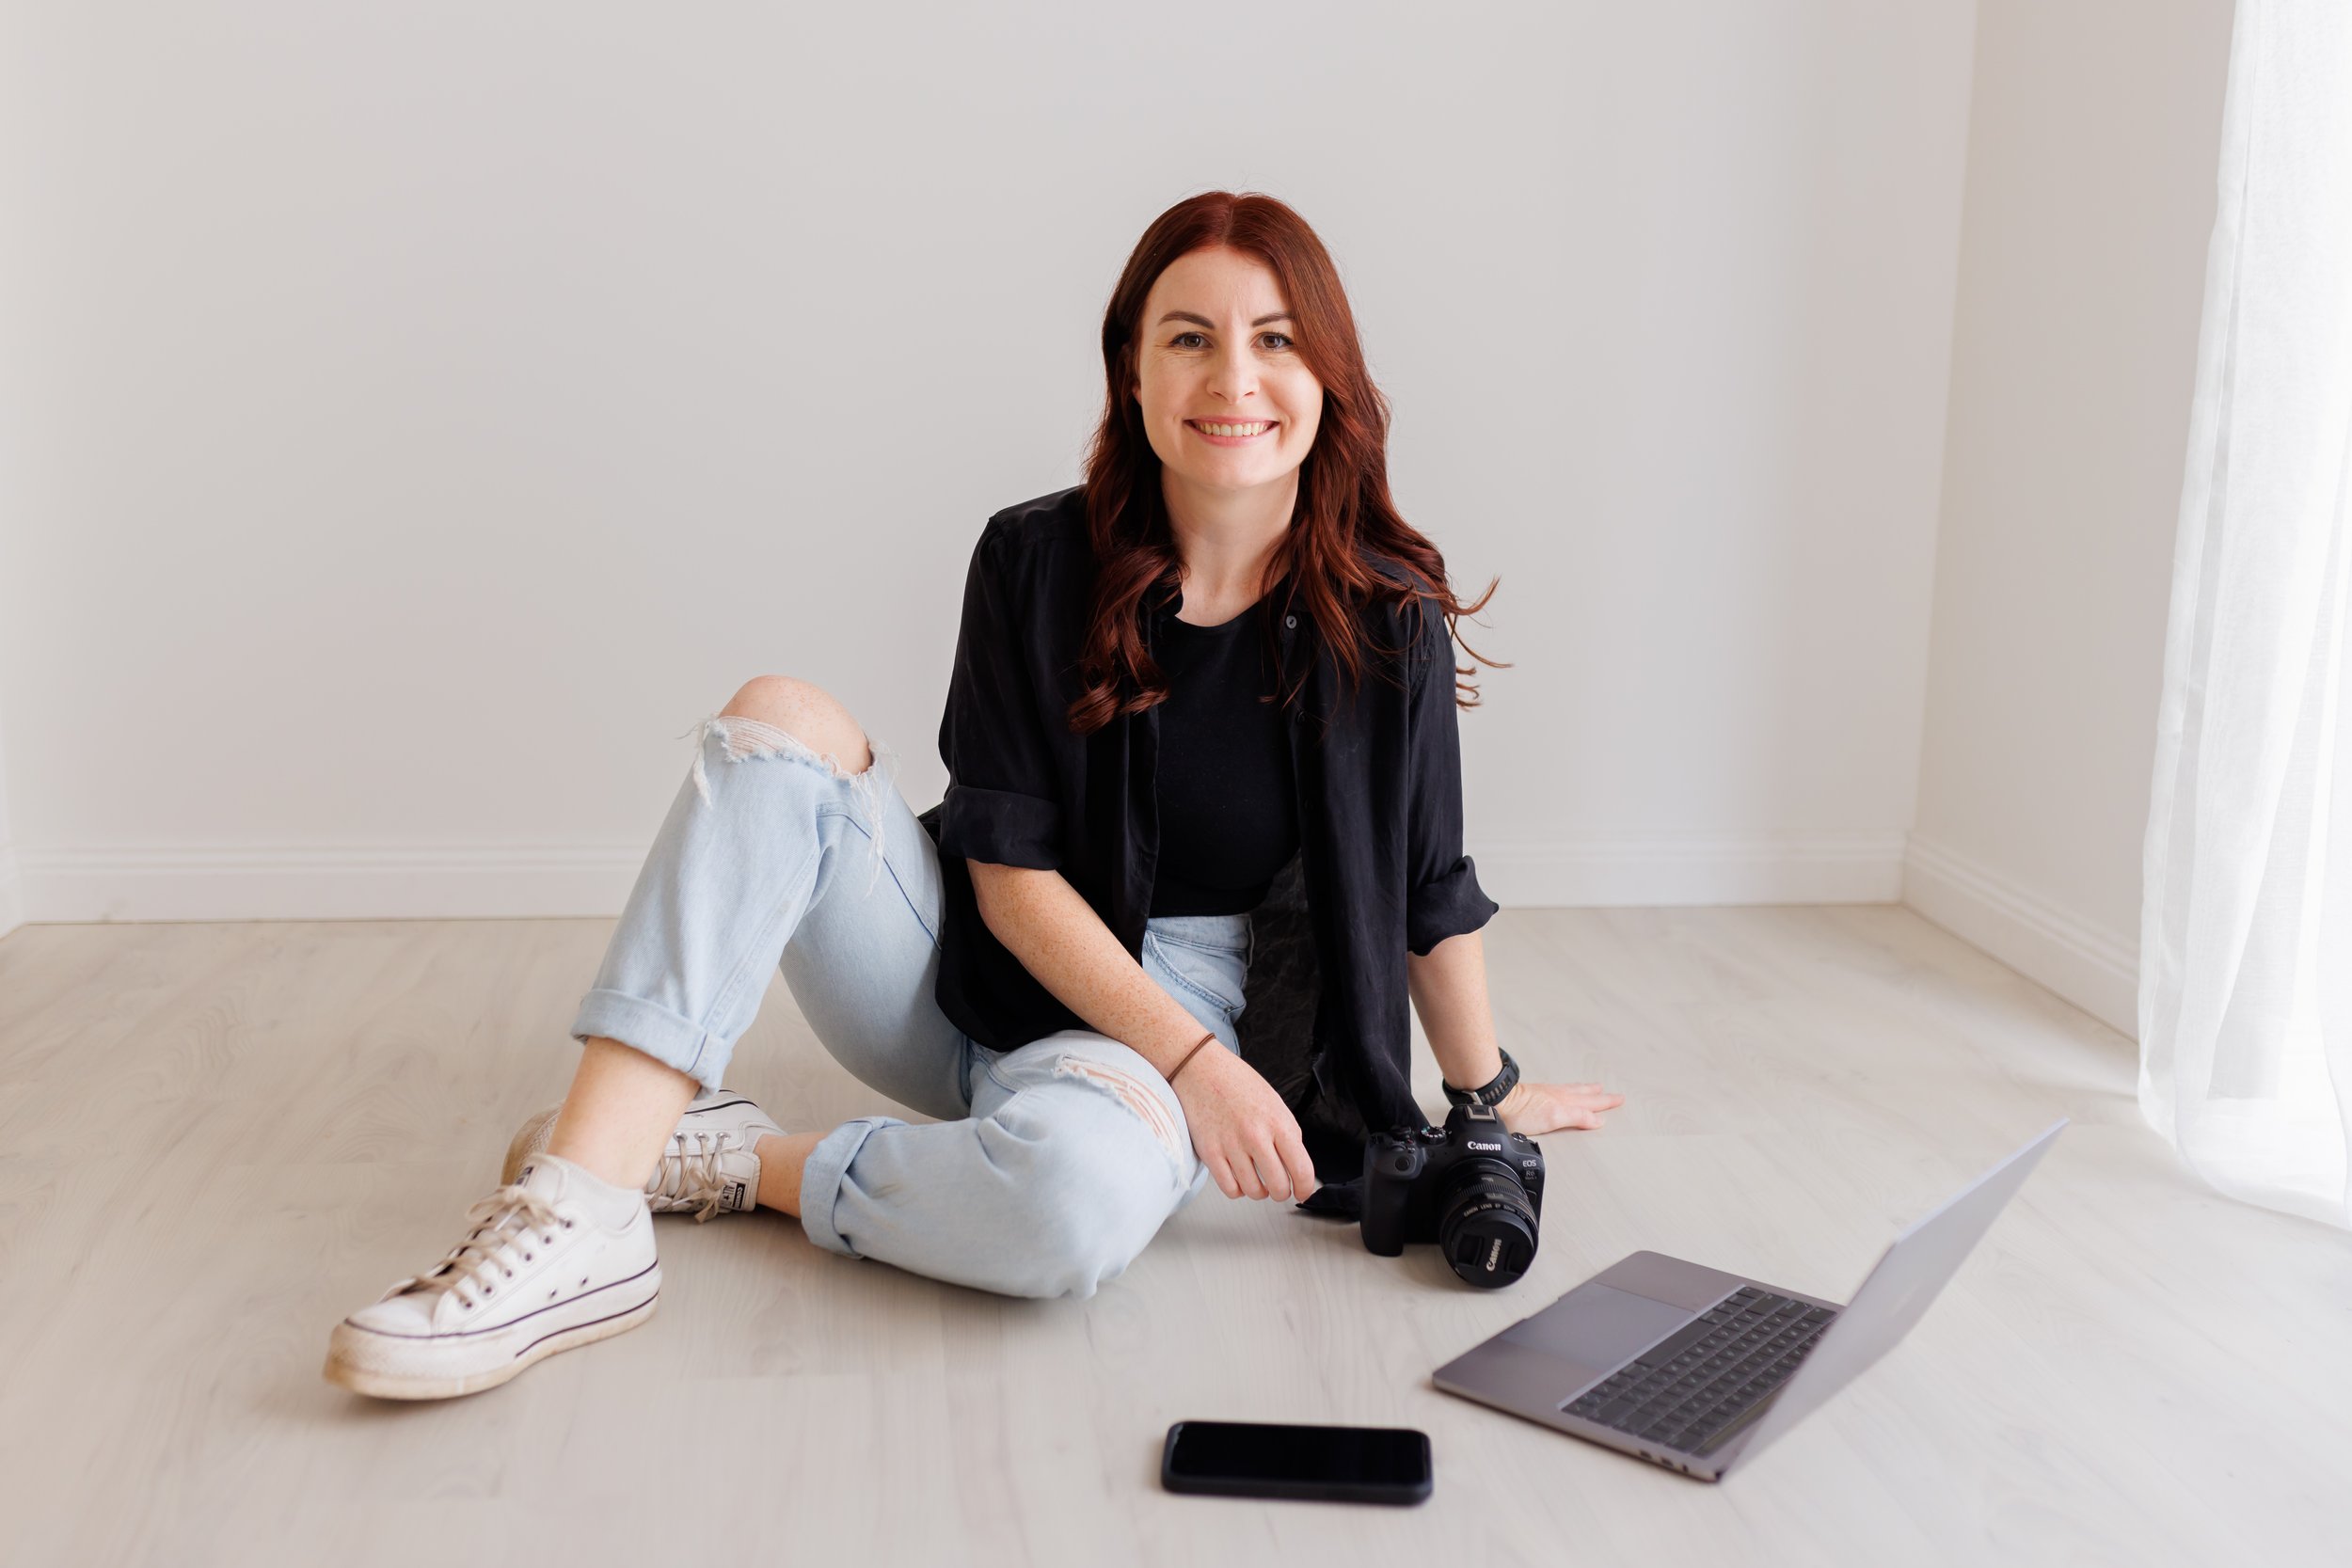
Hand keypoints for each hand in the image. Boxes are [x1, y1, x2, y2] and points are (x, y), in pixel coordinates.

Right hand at [1167, 1043, 1320, 1202]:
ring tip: (1257, 1180)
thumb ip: (1287, 1133)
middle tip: (1279, 1187)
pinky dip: (1237, 1189)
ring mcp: (1231, 1145)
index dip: (1305, 1188)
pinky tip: (1238, 1177)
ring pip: (1254, 1191)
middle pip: (1278, 1186)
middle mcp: (1256, 1136)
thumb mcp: (1274, 1103)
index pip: (1301, 1169)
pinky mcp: (1209, 1152)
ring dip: (1259, 1191)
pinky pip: (1230, 1188)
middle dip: (1282, 1192)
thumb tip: (1296, 1165)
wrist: (1200, 1068)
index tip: (1302, 1192)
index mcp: (1278, 1122)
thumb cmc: (1237, 1083)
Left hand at [1495, 1078, 1624, 1134]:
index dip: (1606, 1103)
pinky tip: (1563, 1092)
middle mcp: (1558, 1096)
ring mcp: (1547, 1094)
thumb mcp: (1555, 1117)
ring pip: (1573, 1091)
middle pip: (1585, 1095)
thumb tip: (1598, 1119)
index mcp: (1565, 1102)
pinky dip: (1569, 1090)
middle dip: (1600, 1095)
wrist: (1497, 1101)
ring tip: (1594, 1088)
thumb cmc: (1521, 1111)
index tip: (1619, 1100)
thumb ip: (1577, 1117)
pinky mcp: (1536, 1095)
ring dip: (1586, 1090)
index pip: (1591, 1104)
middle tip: (1613, 1094)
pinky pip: (1560, 1090)